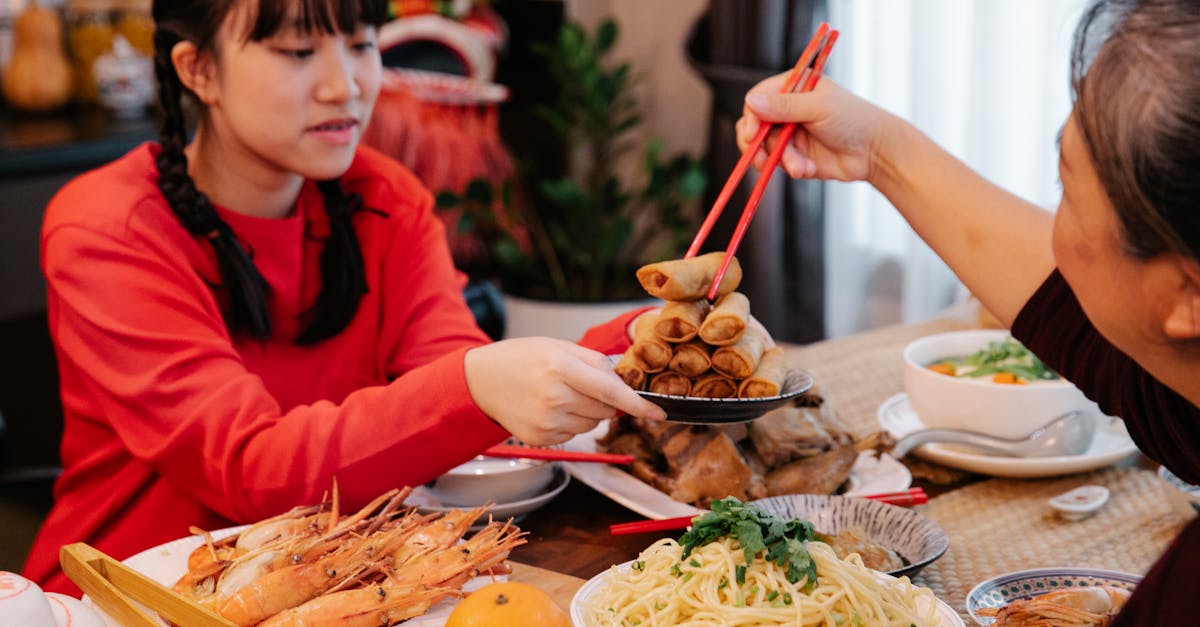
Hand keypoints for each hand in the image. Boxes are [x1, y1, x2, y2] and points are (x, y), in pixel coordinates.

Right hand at [463, 337, 666, 444]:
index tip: (659, 412)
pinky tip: (550, 407)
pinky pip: (575, 434)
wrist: (481, 381)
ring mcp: (547, 422)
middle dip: (607, 399)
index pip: (610, 391)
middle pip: (605, 409)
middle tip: (582, 383)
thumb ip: (594, 362)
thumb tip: (624, 383)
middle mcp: (554, 398)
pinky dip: (571, 422)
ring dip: (589, 411)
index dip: (638, 404)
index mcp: (560, 369)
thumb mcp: (558, 346)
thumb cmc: (522, 358)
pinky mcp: (541, 439)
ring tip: (560, 394)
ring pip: (592, 423)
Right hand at [736, 75, 890, 182]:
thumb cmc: (853, 119)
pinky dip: (792, 168)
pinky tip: (808, 169)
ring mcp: (791, 134)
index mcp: (795, 88)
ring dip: (781, 160)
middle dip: (757, 145)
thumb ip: (783, 106)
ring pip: (766, 148)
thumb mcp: (817, 108)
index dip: (751, 116)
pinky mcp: (796, 155)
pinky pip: (780, 164)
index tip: (751, 135)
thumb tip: (750, 102)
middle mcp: (789, 109)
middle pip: (755, 125)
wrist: (875, 152)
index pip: (759, 98)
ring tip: (800, 166)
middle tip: (759, 160)